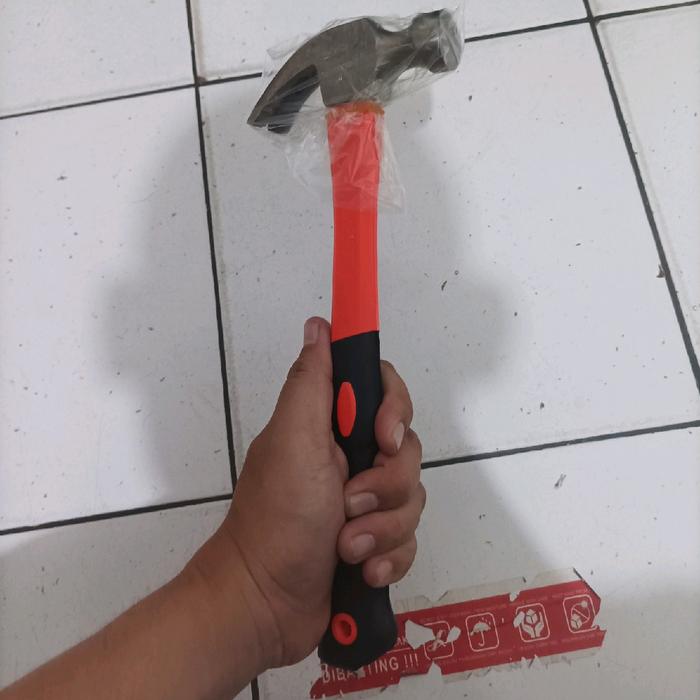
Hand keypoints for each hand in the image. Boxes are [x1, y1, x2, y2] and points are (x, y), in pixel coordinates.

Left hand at [194, 317, 423, 670]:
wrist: (265, 605)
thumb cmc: (275, 520)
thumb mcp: (292, 441)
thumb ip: (311, 383)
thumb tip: (320, 325)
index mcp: (329, 428)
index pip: (383, 393)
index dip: (394, 411)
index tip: (383, 439)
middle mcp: (349, 459)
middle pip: (407, 450)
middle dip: (385, 485)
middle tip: (347, 505)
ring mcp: (363, 503)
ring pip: (412, 499)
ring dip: (381, 529)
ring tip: (347, 548)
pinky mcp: (374, 542)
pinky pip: (408, 540)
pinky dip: (387, 558)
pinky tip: (360, 572)